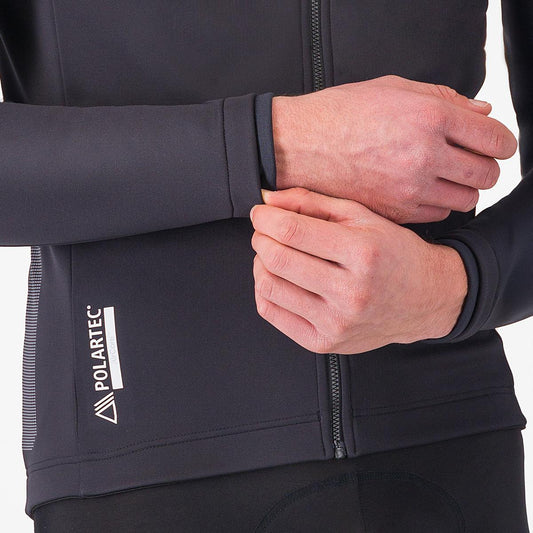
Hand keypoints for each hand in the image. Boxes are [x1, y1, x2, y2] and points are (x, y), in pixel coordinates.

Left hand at [249, 187, 467, 353]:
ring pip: (269, 287)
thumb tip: (267, 200)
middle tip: (265, 231)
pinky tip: (278, 278)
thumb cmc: (393, 253)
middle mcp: (350, 292)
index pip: (293, 231)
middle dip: (260, 238)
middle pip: (277, 259)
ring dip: (261, 263)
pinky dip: (265, 290)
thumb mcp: (361, 217)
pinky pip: (272, 314)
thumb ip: (312, 204)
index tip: (259, 212)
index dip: (266, 218)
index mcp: (362, 253)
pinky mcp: (325, 343)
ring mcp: (336, 323)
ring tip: (274, 253)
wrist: (425, 300)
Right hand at [272, 74, 516, 223]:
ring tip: (441, 176)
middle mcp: (424, 157)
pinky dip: (435, 204)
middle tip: (469, 160)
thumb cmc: (340, 114)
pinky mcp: (395, 213)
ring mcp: (409, 190)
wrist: (300, 147)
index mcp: (430, 118)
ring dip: (461, 188)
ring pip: (465, 200)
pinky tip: (419, 190)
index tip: (494, 144)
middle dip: (484, 166)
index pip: (495, 138)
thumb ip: (446, 99)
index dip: (501, 141)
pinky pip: (437, 215)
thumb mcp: (394, 89)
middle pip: (486, 174)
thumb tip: (482, 112)